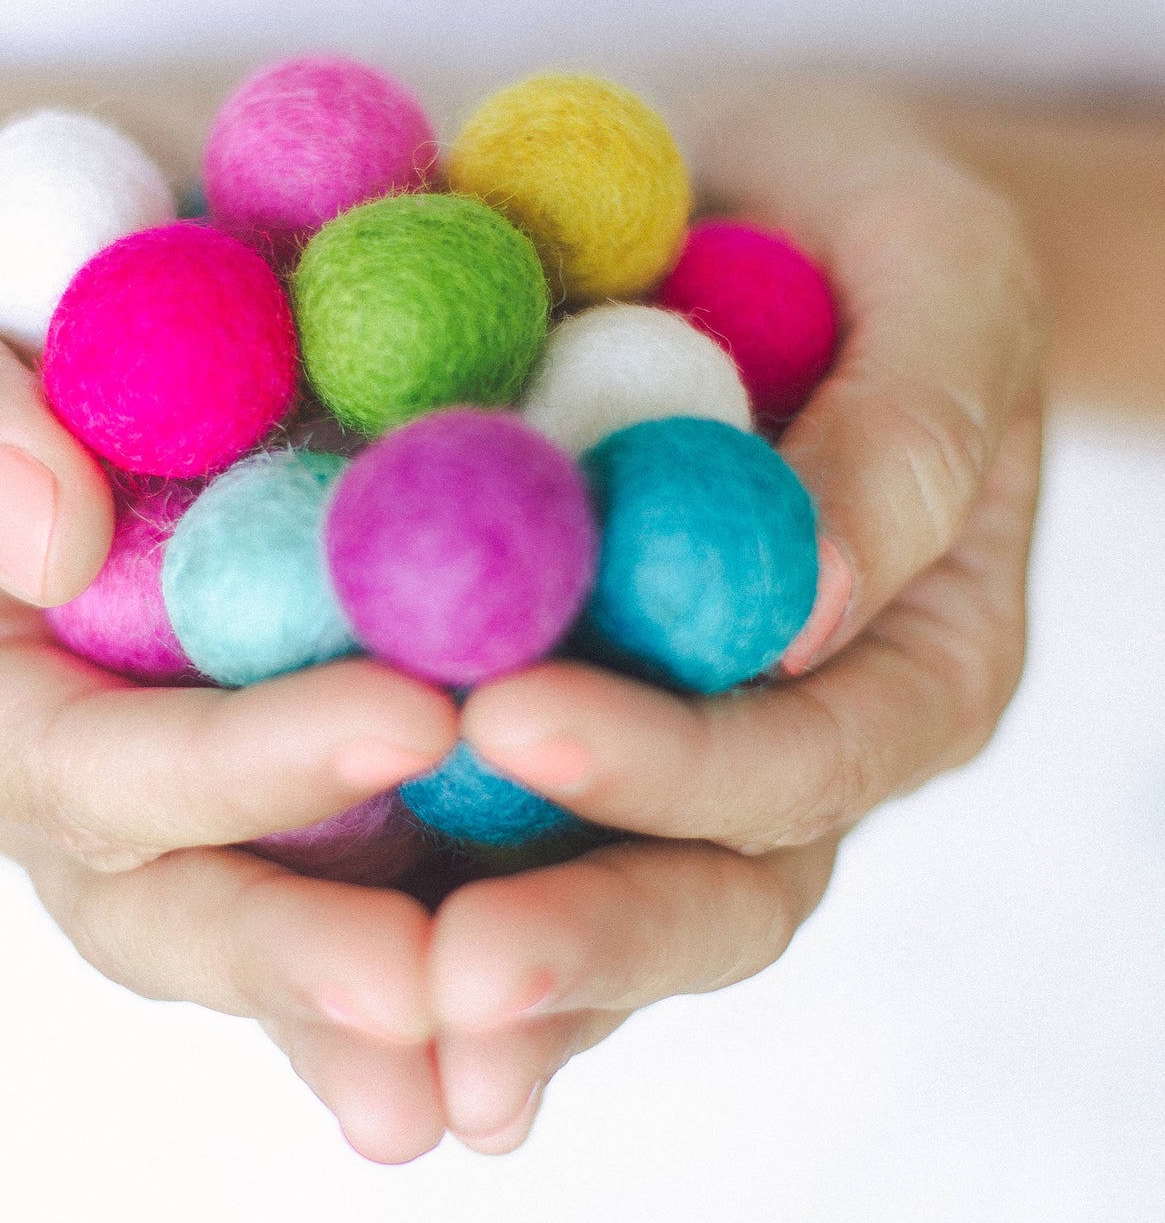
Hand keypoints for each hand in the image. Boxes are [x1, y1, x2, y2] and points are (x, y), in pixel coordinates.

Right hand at [0, 142, 460, 1164]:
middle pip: (184, 897)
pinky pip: (399, 840)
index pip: (84, 768)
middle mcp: (80, 759)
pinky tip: (590, 960)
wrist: (96, 228)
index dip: (233, 768)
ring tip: (513, 1064)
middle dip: (312, 949)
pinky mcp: (320, 732)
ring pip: (297, 908)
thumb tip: (40, 532)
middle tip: (452, 988)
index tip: (403, 723)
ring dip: (409, 992)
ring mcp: (205, 763)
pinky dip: (488, 896)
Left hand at [425, 81, 1045, 1152]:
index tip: (518, 720)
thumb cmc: (879, 229)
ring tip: (364, 1011)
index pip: (802, 762)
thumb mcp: (938, 273)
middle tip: (444, 974)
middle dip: (577, 935)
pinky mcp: (545, 706)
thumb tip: (815, 600)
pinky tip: (284, 920)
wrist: (775, 211)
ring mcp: (667, 742)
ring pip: (586, 892)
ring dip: (473, 963)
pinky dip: (390, 873)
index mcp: (913, 664)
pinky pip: (473, 817)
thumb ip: (905, 432)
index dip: (670, 761)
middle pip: (704, 890)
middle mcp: (791, 740)